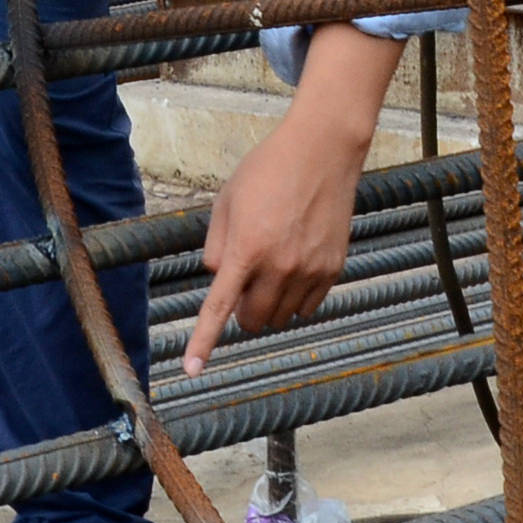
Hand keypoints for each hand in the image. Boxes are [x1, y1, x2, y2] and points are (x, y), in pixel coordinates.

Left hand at [185, 24, 396, 369]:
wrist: (322, 150)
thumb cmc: (268, 169)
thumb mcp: (227, 201)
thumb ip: (216, 245)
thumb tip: (218, 278)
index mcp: (246, 249)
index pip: (219, 307)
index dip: (202, 342)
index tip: (190, 371)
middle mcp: (279, 266)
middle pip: (253, 320)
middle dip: (243, 310)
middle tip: (245, 280)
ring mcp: (310, 270)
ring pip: (281, 317)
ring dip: (270, 304)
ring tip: (272, 266)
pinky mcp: (333, 268)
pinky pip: (308, 306)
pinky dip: (296, 298)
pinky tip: (295, 266)